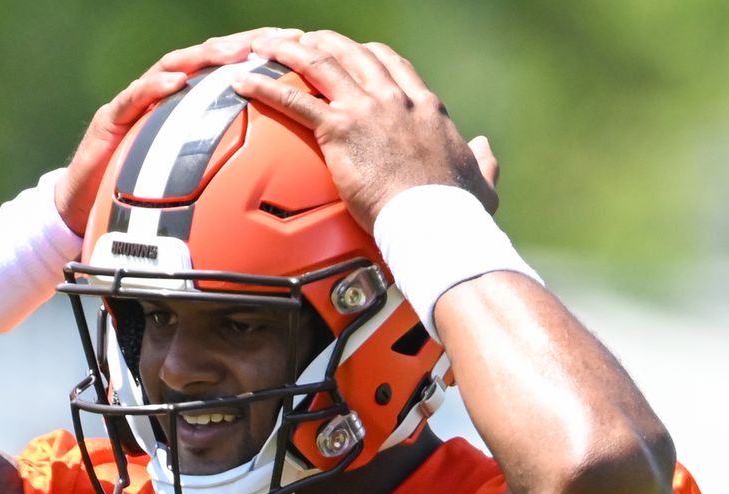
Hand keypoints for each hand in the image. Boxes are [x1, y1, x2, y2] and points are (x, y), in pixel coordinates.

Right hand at [54, 27, 304, 232]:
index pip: (231, 74)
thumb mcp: (191, 192)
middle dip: (245, 45)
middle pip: (209, 59)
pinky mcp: (112, 117)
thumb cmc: (138, 202)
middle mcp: (165, 97)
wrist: (83, 212)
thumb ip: (225, 182)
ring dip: (207, 56)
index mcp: (188, 110)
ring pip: (175, 65)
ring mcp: (138, 102)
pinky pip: (136, 97)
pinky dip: (156, 85)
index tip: (303, 49)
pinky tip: (177, 80)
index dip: (265, 59)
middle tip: (279, 40)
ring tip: (236, 53)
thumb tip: (276, 196)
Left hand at [238, 32, 498, 230]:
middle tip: (306, 40)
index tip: (357, 54)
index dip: (370, 56)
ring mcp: (366, 110)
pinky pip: (294, 101)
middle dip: (327, 43)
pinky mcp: (340, 129)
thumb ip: (482, 162)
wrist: (436, 218)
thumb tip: (484, 148)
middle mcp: (394, 99)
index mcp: (424, 108)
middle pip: (354, 55)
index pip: (393, 67)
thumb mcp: (479, 183)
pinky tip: (243, 83)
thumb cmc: (457, 210)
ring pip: (322, 64)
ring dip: (291, 51)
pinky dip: (266, 88)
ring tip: (267, 46)